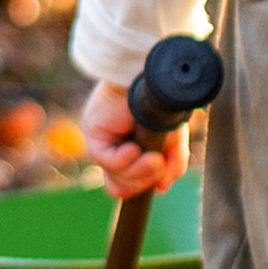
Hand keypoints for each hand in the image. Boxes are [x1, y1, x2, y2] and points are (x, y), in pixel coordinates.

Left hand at [81, 77, 192, 194]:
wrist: (155, 80)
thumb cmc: (163, 104)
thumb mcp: (173, 139)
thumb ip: (171, 165)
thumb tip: (161, 188)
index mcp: (129, 149)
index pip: (125, 184)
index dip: (140, 186)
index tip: (158, 180)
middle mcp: (113, 148)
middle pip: (120, 187)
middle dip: (142, 182)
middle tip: (157, 165)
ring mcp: (103, 142)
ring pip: (114, 179)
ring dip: (138, 173)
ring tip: (153, 158)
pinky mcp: (95, 134)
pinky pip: (107, 161)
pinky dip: (124, 160)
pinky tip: (133, 147)